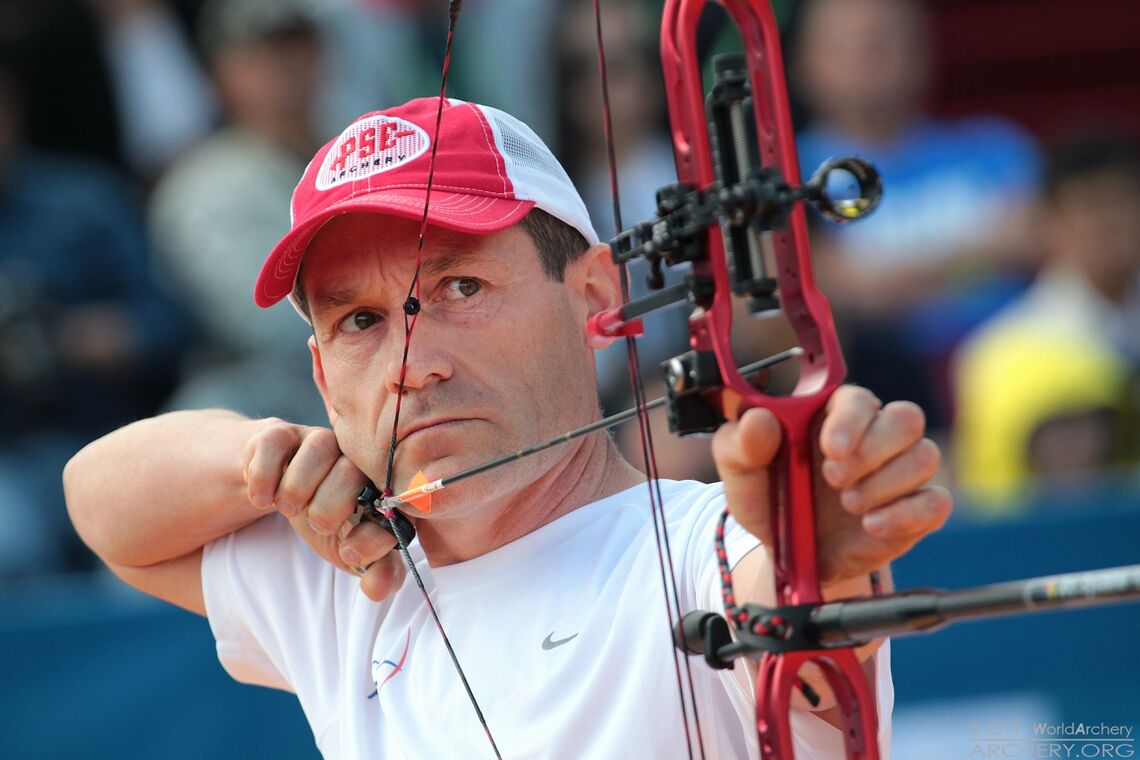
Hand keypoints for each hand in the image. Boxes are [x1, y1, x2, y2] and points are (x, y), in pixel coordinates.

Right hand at [242, 420, 407, 599]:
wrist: (279, 489)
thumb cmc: (325, 519)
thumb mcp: (350, 550)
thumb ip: (377, 570)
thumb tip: (379, 589)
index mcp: (380, 487)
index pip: (390, 502)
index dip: (371, 535)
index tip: (349, 551)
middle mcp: (353, 458)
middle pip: (351, 472)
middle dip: (328, 510)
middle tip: (316, 524)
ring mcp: (317, 441)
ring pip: (319, 446)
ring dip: (298, 488)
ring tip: (288, 509)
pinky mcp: (281, 433)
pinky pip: (274, 441)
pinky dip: (264, 475)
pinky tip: (261, 498)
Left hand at [712, 385, 950, 586]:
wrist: (791, 554)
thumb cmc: (771, 499)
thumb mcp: (741, 472)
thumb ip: (740, 443)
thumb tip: (759, 419)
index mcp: (832, 415)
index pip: (858, 399)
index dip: (850, 421)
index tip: (831, 449)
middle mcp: (874, 436)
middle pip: (906, 418)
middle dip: (872, 451)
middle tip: (835, 480)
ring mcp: (900, 472)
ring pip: (925, 456)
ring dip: (885, 484)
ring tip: (848, 504)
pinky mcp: (916, 510)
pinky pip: (937, 502)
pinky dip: (907, 515)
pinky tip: (872, 524)